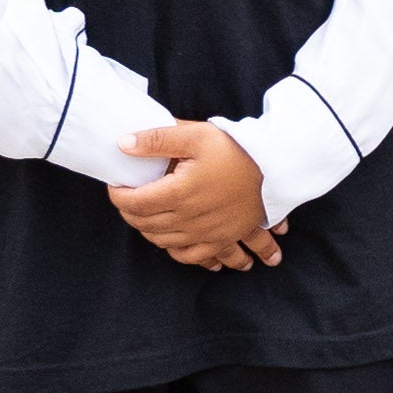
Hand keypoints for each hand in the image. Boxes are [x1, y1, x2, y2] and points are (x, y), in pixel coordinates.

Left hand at [109, 120, 281, 269]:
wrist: (277, 167)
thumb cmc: (236, 148)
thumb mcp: (196, 135)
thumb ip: (157, 139)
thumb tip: (122, 144)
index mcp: (179, 192)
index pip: (134, 203)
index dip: (118, 196)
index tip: (116, 186)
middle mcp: (190, 218)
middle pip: (146, 225)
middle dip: (130, 214)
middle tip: (128, 200)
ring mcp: (206, 232)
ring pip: (165, 243)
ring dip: (149, 233)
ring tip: (145, 220)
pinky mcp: (223, 238)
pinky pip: (194, 257)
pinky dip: (180, 254)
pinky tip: (176, 246)